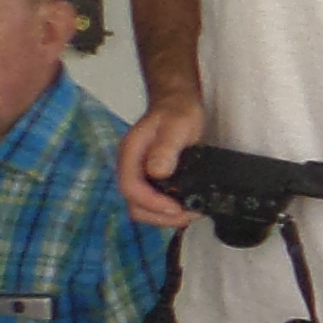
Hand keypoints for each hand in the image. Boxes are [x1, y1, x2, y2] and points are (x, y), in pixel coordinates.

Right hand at [117, 93, 204, 233]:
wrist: (177, 104)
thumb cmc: (177, 112)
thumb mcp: (177, 124)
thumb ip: (166, 147)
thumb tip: (158, 172)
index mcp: (130, 154)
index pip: (130, 187)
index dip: (151, 203)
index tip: (176, 207)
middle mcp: (130, 168)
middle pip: (135, 205)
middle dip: (160, 216)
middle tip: (189, 214)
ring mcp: (139, 176)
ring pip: (143, 209)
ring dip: (166, 217)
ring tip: (192, 212)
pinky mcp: (150, 182)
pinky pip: (153, 204)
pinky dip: (169, 212)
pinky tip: (188, 207)